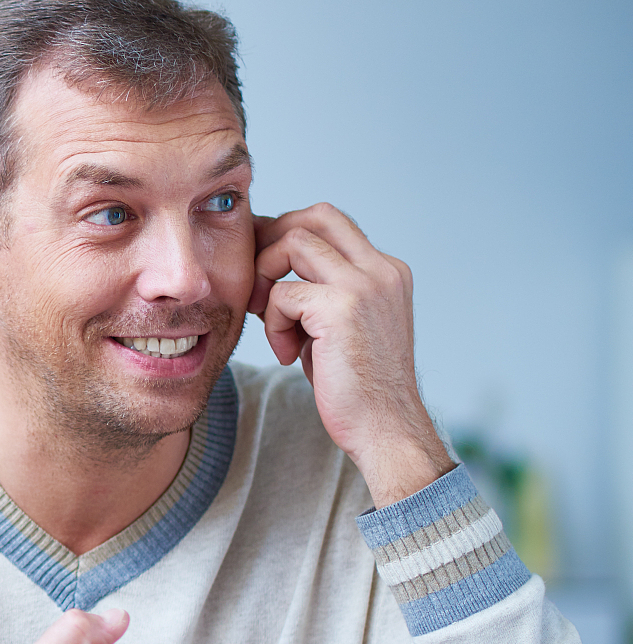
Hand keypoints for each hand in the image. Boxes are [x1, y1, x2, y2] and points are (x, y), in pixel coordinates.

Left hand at [249, 204, 450, 506]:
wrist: (384, 427)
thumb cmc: (355, 385)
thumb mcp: (339, 327)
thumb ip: (318, 292)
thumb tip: (270, 269)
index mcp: (386, 271)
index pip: (331, 222)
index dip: (288, 234)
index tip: (263, 267)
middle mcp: (381, 270)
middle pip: (315, 216)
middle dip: (273, 240)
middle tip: (257, 282)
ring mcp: (365, 285)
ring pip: (293, 244)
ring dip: (268, 282)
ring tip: (273, 323)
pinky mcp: (342, 307)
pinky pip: (282, 294)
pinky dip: (273, 324)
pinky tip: (287, 355)